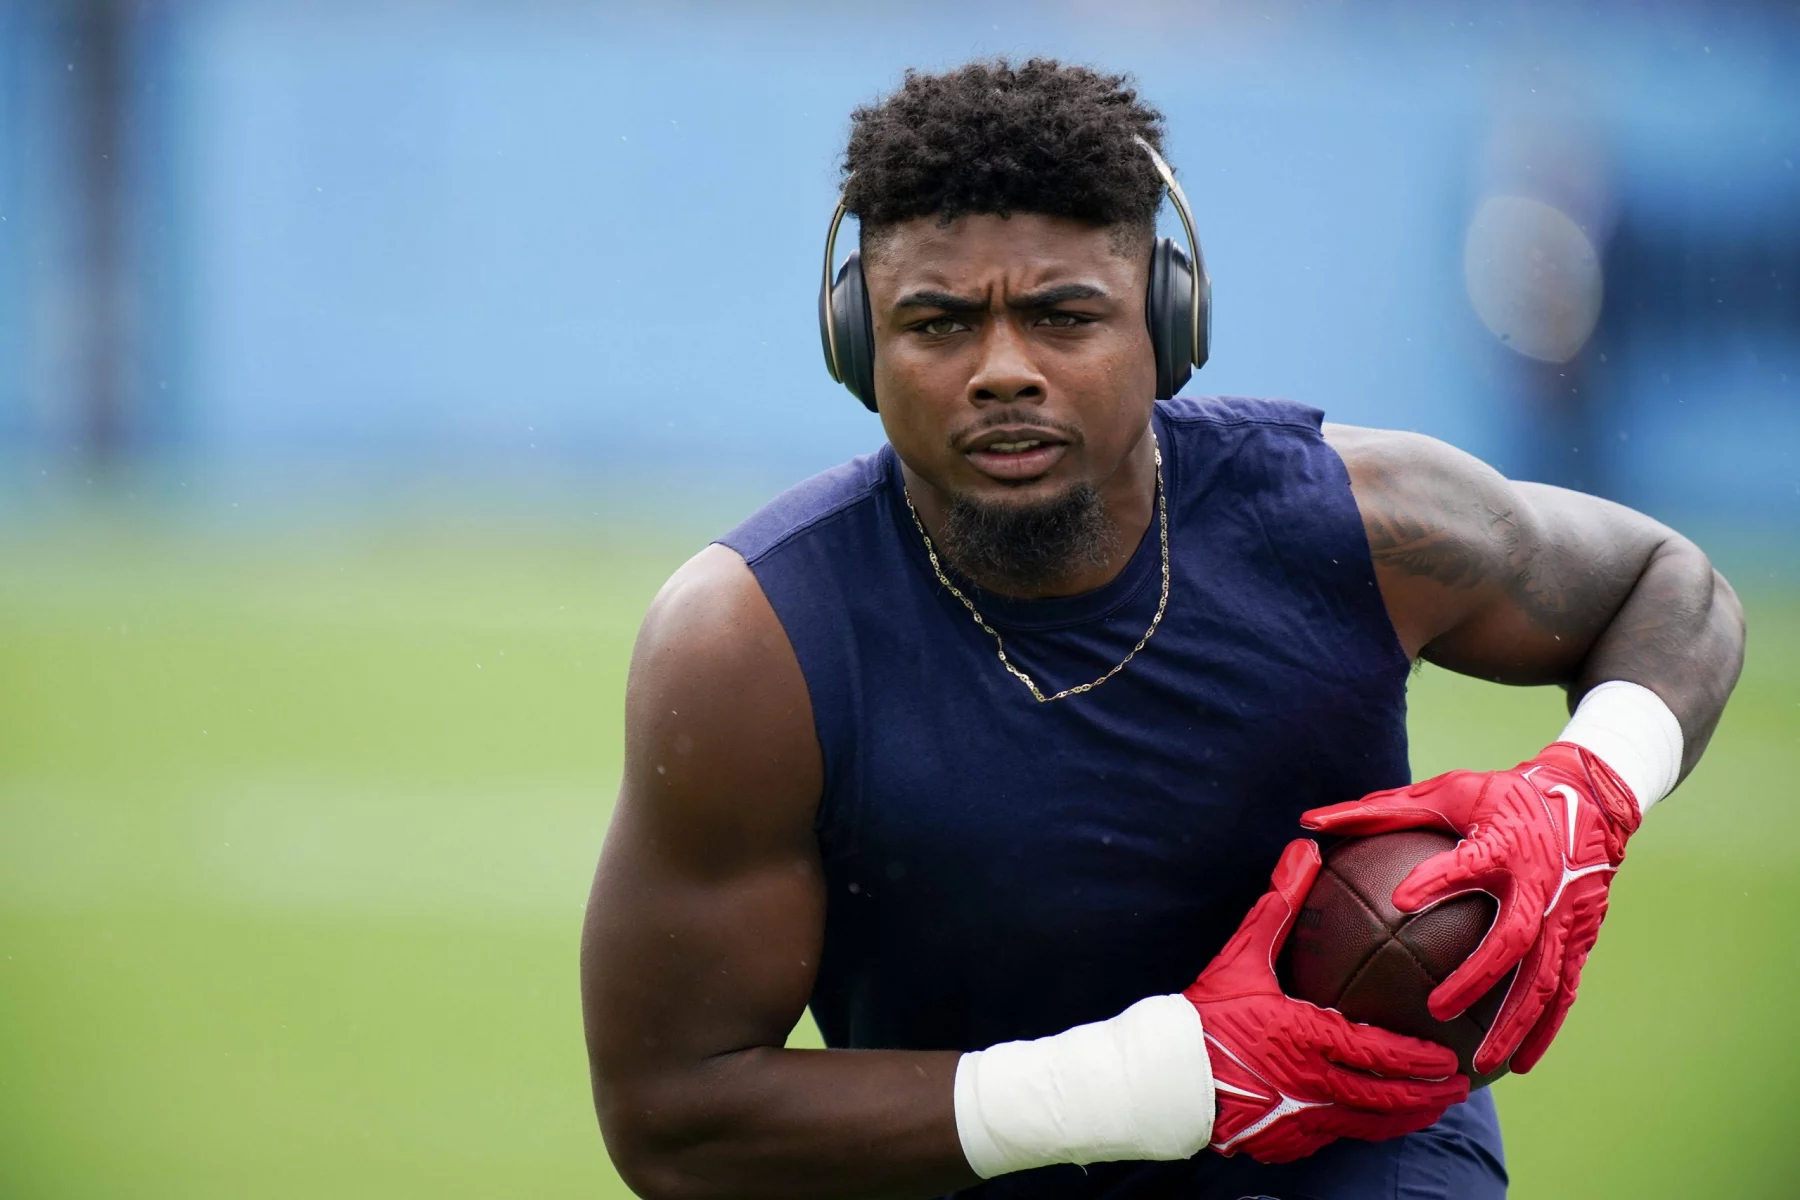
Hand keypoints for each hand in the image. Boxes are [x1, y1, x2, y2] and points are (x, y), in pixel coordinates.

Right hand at [1184, 839, 1468, 1163]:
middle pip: (1384, 1098)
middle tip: (1460, 1087)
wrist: (1160, 1076)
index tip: (1449, 1057)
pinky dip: (1361, 1131)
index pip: (1377, 1055)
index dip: (1418, 1060)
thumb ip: (1279, 905)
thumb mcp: (1241, 955)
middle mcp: (1308, 1086)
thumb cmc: (1203, 1015)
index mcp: (1305, 1039)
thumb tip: (1305, 851)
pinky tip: (1370, 1123)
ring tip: (1431, 1110)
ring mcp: (1296, 1120)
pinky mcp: (1281, 1142)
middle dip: (1428, 1095)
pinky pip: (1332, 1139)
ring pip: (1365, 1125)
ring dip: (1404, 1118)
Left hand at [1301, 742, 1641, 1074]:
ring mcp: (1566, 916)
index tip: (1399, 899)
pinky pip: (1564, 990)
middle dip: (1477, 978)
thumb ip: (1381, 810)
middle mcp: (1540, 884)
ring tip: (1480, 1064)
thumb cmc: (1501, 796)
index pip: (1468, 863)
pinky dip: (1544, 1028)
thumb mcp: (1446, 791)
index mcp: (1503, 843)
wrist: (1587, 799)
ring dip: (1515, 1024)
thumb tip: (1309, 820)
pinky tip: (1520, 1064)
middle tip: (1435, 1011)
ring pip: (1544, 980)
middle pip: (1512, 940)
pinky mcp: (1581, 936)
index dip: (1438, 880)